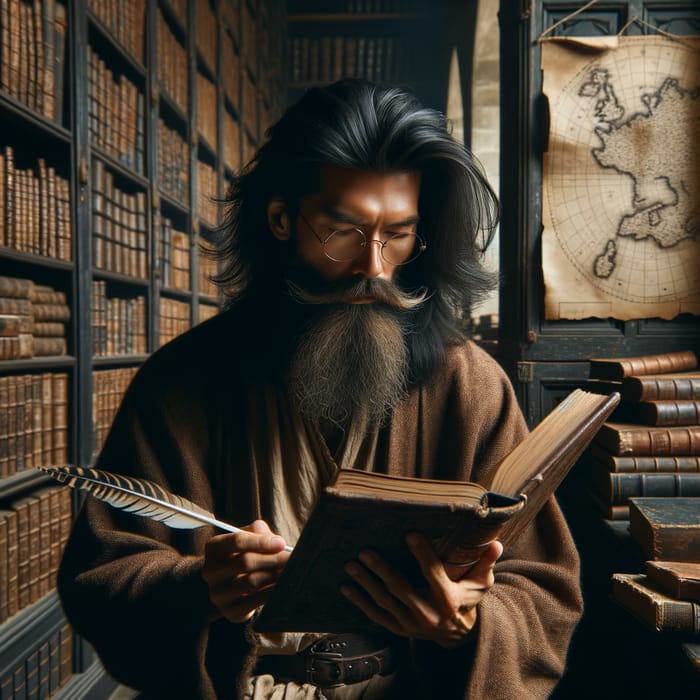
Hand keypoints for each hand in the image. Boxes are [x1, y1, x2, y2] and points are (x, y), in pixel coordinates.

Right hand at [201, 519, 290, 622]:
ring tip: (288, 570)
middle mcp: (210, 571)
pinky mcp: (229, 611)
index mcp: (214, 548)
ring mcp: (218, 593)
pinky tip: (282, 585)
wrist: (232, 584)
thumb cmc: (243, 555)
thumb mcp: (248, 538)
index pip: (237, 541)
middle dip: (272, 559)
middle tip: (290, 558)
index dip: (262, 541)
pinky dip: (271, 592)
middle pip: (246, 562)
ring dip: (274, 575)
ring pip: (251, 581)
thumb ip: (258, 532)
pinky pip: (254, 602)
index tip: (281, 543)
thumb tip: (274, 540)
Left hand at [340, 534, 502, 647]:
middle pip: (401, 589)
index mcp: (449, 599)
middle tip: (364, 551)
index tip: (410, 534)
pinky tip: (347, 588)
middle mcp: (429, 614)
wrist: (459, 635)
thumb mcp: (481, 582)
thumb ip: (485, 562)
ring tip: (351, 565)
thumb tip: (495, 543)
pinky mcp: (400, 629)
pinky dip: (361, 602)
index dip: (422, 554)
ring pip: (385, 603)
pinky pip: (377, 616)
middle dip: (381, 570)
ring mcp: (412, 624)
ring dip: (366, 584)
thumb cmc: (468, 599)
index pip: (434, 573)